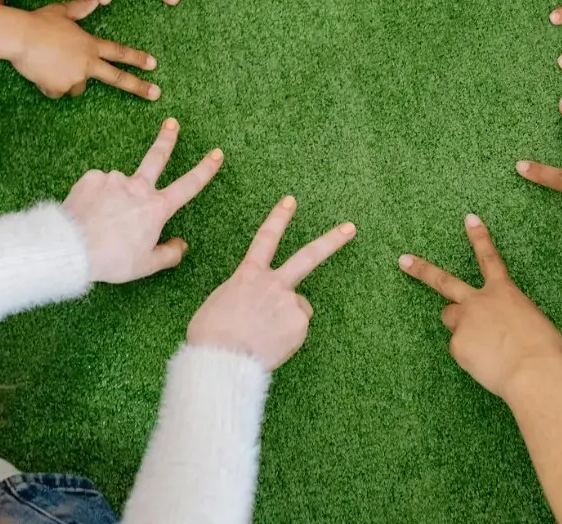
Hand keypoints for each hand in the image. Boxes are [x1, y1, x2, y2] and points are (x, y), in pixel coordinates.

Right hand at [12, 0, 159, 99]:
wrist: (19, 37)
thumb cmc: (39, 22)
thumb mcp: (62, 11)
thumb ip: (81, 7)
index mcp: (90, 44)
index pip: (119, 52)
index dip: (137, 58)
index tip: (153, 65)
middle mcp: (86, 63)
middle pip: (117, 78)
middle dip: (138, 87)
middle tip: (156, 94)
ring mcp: (74, 78)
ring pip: (77, 87)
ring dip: (69, 80)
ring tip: (51, 63)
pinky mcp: (58, 88)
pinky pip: (56, 91)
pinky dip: (50, 85)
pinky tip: (39, 71)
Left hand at [65, 118, 223, 282]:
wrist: (72, 247)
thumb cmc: (112, 259)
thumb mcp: (146, 265)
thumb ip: (169, 254)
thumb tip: (182, 245)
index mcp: (156, 208)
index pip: (188, 185)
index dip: (205, 169)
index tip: (216, 154)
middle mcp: (138, 187)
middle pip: (157, 157)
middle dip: (167, 139)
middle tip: (172, 123)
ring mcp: (114, 179)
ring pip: (119, 185)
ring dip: (115, 196)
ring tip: (102, 220)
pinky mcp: (92, 178)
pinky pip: (98, 186)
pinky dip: (96, 197)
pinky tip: (89, 212)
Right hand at [186, 196, 356, 369]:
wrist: (222, 360)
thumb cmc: (210, 336)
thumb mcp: (218, 305)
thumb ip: (243, 297)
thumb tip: (254, 307)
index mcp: (248, 275)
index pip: (265, 238)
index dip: (279, 218)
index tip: (291, 201)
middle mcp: (273, 283)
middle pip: (308, 256)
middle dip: (331, 240)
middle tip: (351, 228)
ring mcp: (290, 302)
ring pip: (298, 307)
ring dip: (287, 319)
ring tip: (264, 336)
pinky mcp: (299, 325)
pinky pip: (297, 330)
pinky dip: (287, 338)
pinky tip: (271, 346)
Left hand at [399, 214, 561, 399]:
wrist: (534, 372)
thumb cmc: (545, 349)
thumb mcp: (534, 323)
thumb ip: (512, 317)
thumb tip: (504, 327)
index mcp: (504, 292)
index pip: (489, 258)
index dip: (479, 237)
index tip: (469, 219)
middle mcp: (479, 301)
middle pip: (444, 281)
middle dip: (421, 269)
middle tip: (403, 261)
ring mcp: (464, 322)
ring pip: (451, 319)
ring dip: (459, 325)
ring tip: (482, 344)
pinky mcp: (457, 345)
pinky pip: (460, 350)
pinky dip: (470, 356)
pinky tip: (487, 364)